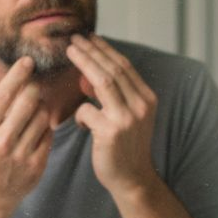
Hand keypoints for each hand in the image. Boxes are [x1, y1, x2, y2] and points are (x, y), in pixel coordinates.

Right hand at [0, 55, 54, 214]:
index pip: (4, 94)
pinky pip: (49, 134)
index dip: (18, 73)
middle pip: (28, 101)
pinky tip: (36, 129)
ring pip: (43, 116)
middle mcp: (1, 142)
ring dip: (41, 107)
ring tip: (33, 110)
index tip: (28, 61)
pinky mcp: (37, 165)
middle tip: (32, 88)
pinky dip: (45, 127)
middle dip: (33, 89)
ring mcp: (20, 155)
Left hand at [66, 34, 158, 196]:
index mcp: (147, 99)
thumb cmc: (125, 147)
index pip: (124, 66)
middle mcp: (141, 105)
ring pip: (101, 81)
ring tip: (70, 51)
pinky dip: (79, 114)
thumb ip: (112, 96)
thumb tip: (86, 76)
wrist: (132, 179)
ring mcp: (127, 118)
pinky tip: (80, 123)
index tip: (90, 38)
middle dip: (92, 51)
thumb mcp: (126, 117)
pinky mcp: (111, 132)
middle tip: (74, 38)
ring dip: (83, 63)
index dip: (105, 50)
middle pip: (112, 69)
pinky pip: (86, 111)